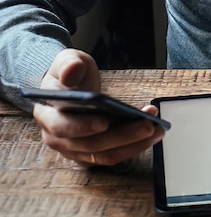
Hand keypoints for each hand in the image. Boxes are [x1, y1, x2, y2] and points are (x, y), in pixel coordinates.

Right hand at [33, 48, 164, 165]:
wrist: (71, 87)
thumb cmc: (70, 75)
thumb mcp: (68, 60)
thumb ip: (70, 64)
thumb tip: (72, 71)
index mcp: (47, 114)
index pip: (62, 126)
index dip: (83, 126)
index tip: (105, 122)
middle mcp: (57, 138)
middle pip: (90, 145)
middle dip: (122, 136)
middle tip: (148, 125)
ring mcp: (74, 149)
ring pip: (105, 154)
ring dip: (134, 144)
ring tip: (157, 129)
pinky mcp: (91, 154)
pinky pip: (113, 156)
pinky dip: (134, 147)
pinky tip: (153, 134)